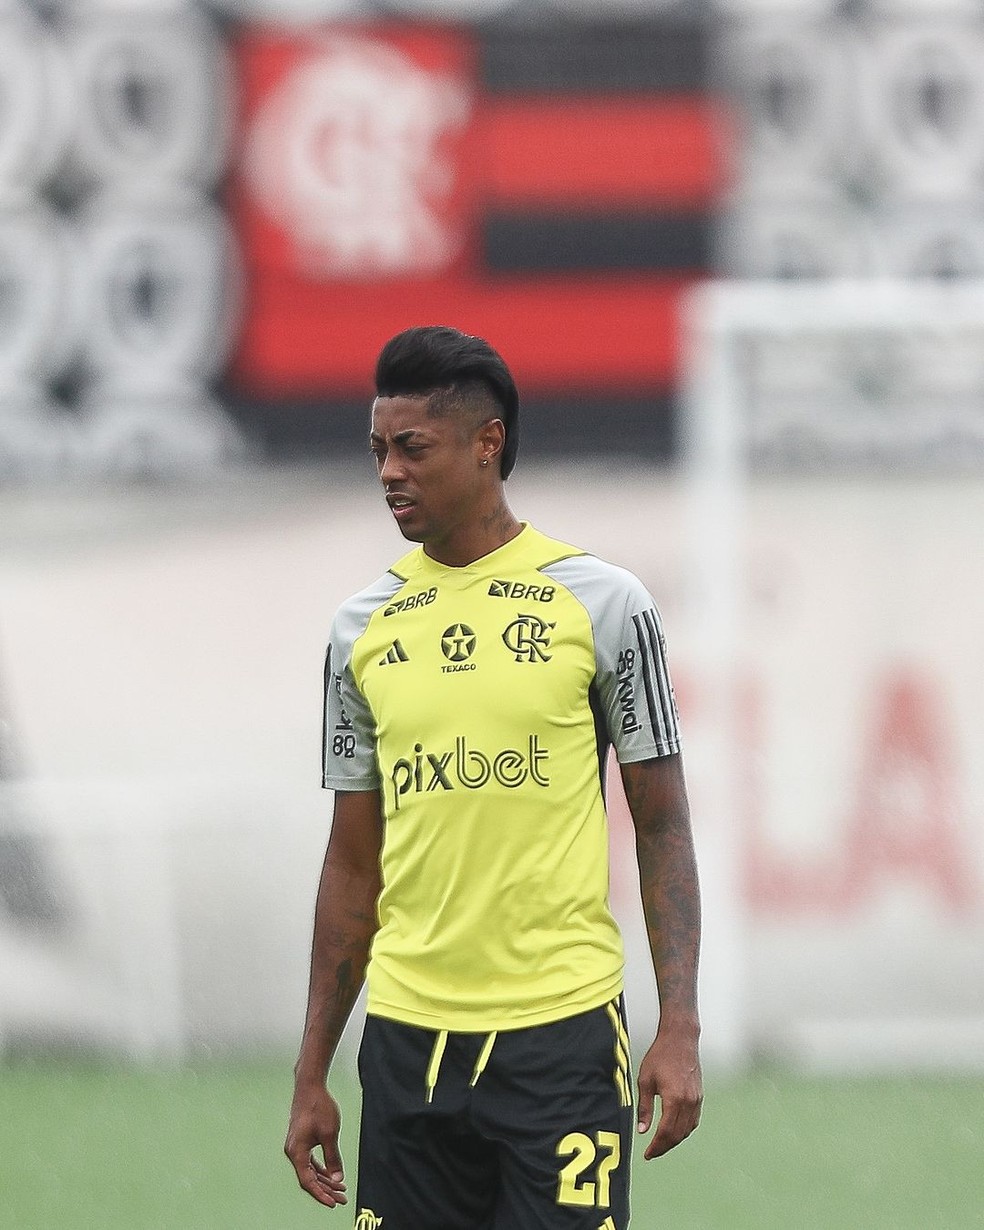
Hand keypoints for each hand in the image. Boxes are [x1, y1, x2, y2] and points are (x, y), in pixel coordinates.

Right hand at [284, 1082, 347, 1206]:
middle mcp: (293, 1151)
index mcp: (297, 1152)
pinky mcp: (301, 1140)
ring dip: (324, 1179)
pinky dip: (321, 1168)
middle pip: (309, 1178)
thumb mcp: (330, 1134)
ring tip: (340, 1188)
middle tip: (342, 1198)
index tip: (333, 1203)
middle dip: (326, 1189)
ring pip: (310, 1170)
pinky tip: (331, 1173)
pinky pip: (310, 1161)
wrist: (310, 1087)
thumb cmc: (319, 1107)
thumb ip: (333, 1157)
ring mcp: (296, 1146)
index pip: (308, 1181)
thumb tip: (337, 1178)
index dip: (321, 1194)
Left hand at [636, 1028, 702, 1159]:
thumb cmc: (661, 1056)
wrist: (680, 1039)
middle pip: (677, 1135)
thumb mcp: (646, 1080)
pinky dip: (684, 1130)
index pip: (666, 1132)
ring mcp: (696, 1100)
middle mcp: (688, 1102)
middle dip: (664, 1147)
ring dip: (674, 1140)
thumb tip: (642, 1130)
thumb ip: (644, 1107)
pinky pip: (693, 1121)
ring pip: (687, 1130)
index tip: (648, 1154)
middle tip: (652, 1152)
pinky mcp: (699, 1096)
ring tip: (661, 1143)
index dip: (656, 1146)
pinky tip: (675, 1130)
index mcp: (674, 1099)